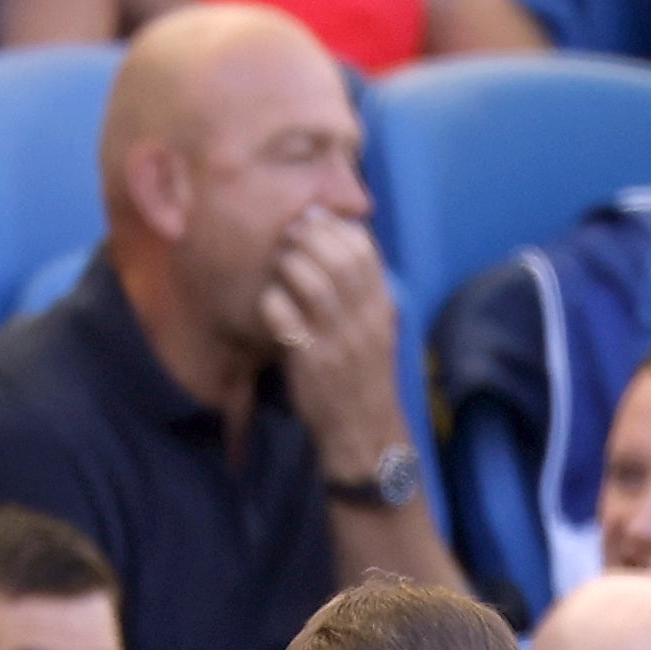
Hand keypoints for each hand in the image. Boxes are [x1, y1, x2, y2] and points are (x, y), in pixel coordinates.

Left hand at [255, 209, 412, 474]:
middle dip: (307, 236)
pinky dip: (272, 301)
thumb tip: (335, 244)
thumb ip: (360, 291)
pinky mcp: (312, 363)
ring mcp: (339, 341)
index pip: (364, 249)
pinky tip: (269, 303)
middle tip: (287, 235)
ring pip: (312, 282)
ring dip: (288, 263)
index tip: (313, 218)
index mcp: (382, 307)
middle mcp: (365, 320)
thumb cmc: (361, 375)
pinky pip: (285, 317)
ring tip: (277, 264)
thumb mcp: (374, 329)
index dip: (334, 225)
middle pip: (338, 258)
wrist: (363, 430)